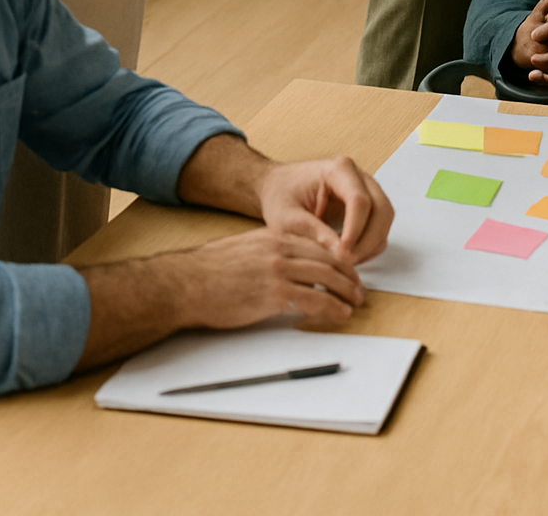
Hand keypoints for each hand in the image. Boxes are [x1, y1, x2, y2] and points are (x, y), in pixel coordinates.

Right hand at [182, 227, 366, 328]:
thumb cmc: (211, 270)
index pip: (318, 245)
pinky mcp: (273, 294)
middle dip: (348, 275)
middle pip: (328, 259)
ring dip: (346, 291)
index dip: (338, 259)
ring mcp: (278, 271)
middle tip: (359, 288)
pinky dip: (331, 307)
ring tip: (356, 302)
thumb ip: (271, 252)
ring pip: (326, 278)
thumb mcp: (246, 248)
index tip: (348, 270)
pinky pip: (313, 299)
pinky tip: (340, 313)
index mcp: (275, 236)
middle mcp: (281, 249)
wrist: (188, 283)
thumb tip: (292, 266)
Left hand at [259, 156, 393, 265]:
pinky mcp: (368, 204)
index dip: (355, 231)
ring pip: (384, 219)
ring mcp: (367, 188)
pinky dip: (370, 245)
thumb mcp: (288, 218)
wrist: (279, 188)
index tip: (342, 255)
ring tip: (345, 262)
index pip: (359, 200)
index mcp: (338, 170)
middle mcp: (358, 176)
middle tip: (346, 263)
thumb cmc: (281, 197)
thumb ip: (314, 232)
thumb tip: (340, 254)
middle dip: (367, 241)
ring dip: (370, 244)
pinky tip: (349, 255)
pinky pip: (380, 227)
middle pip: (380, 209)